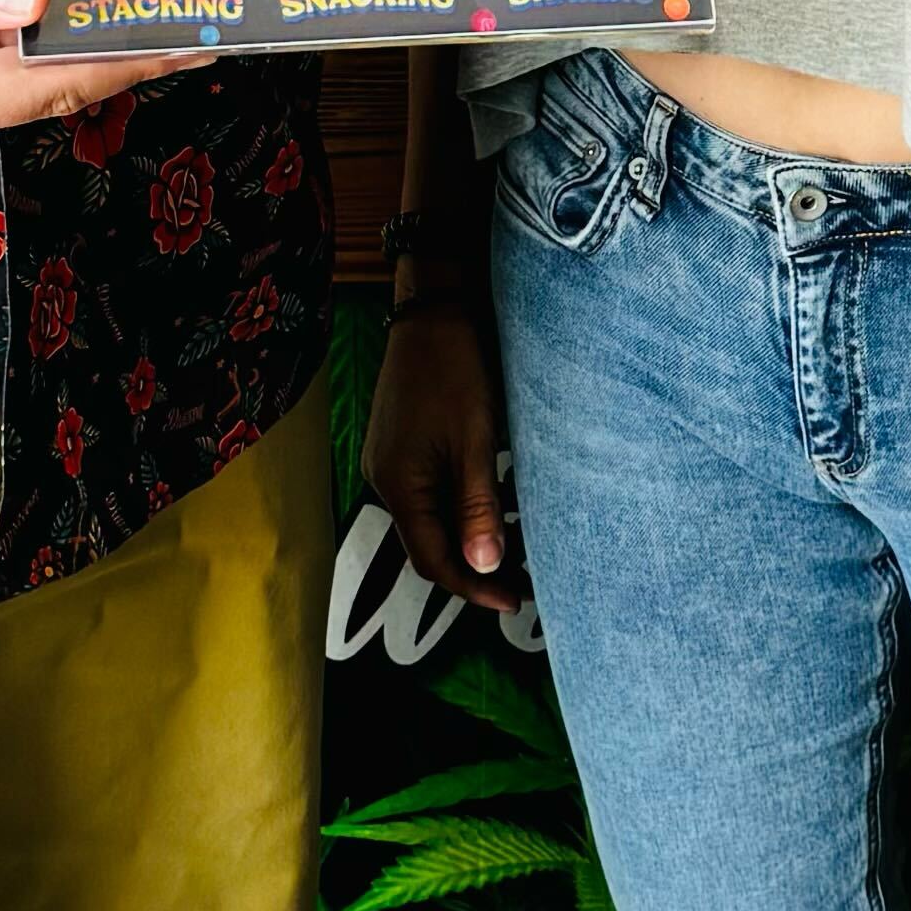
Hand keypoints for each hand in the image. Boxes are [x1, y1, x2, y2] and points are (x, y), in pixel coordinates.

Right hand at [366, 298, 524, 609]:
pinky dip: (463, 508)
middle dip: (475, 567)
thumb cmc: (455, 370)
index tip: (515, 602)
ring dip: (471, 538)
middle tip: (525, 580)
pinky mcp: (402, 446)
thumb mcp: (474, 440)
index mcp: (397, 485)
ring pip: (432, 519)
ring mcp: (390, 462)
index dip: (473, 587)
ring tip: (520, 548)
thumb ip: (477, 506)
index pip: (432, 560)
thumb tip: (484, 568)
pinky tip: (500, 506)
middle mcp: (385, 480)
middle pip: (429, 544)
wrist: (433, 308)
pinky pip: (431, 494)